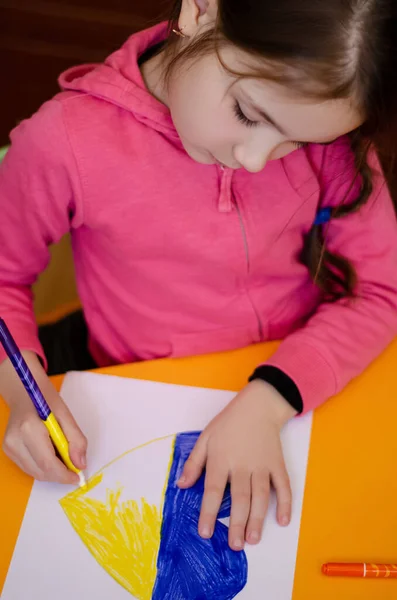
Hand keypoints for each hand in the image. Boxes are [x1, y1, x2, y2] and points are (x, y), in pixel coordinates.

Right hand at [1, 352, 86, 483]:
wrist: (24, 391)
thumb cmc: (45, 400)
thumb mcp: (66, 415)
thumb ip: (76, 440)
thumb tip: (80, 464)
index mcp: (29, 429)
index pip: (47, 463)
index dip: (64, 475)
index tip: (78, 477)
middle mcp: (15, 441)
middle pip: (41, 472)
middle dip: (60, 475)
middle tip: (75, 468)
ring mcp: (9, 447)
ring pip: (35, 473)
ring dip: (52, 472)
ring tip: (63, 457)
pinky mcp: (9, 450)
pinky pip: (29, 467)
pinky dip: (44, 467)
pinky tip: (52, 454)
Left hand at [178, 380, 296, 549]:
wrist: (258, 407)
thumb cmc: (228, 423)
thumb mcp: (206, 438)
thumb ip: (194, 463)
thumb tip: (182, 485)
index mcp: (222, 459)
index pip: (214, 491)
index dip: (209, 513)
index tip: (205, 532)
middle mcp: (242, 465)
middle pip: (240, 498)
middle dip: (237, 524)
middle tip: (235, 545)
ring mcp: (262, 465)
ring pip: (261, 497)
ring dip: (258, 519)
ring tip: (253, 539)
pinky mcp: (277, 464)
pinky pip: (283, 486)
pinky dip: (285, 503)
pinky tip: (282, 520)